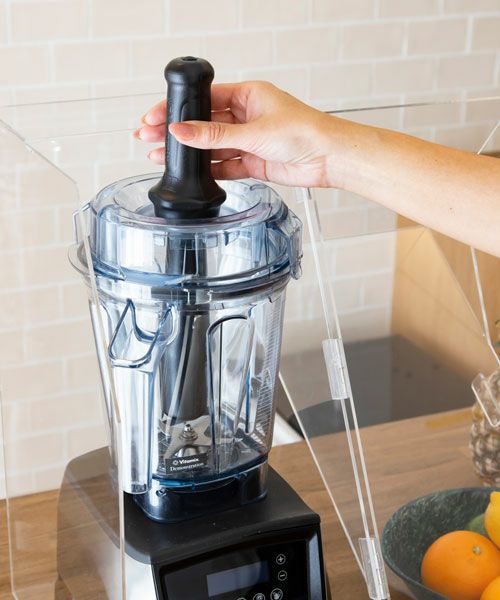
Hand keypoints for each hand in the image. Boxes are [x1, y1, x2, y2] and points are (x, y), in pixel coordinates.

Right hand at [134, 81, 341, 187]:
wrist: (328, 158)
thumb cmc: (304, 131)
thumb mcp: (252, 131)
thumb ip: (214, 135)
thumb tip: (181, 131)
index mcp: (247, 95)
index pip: (203, 99)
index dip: (178, 108)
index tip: (155, 116)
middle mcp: (246, 117)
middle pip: (203, 124)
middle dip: (176, 131)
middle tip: (149, 137)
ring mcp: (249, 141)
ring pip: (212, 147)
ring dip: (189, 153)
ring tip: (161, 157)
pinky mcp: (254, 162)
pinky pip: (225, 166)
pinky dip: (209, 170)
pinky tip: (190, 173)